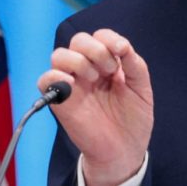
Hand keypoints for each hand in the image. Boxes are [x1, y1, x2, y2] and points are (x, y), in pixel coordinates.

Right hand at [37, 29, 153, 185]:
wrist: (124, 149)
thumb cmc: (132, 118)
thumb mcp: (141, 87)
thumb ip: (134, 63)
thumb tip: (123, 46)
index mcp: (107, 63)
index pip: (100, 36)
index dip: (109, 38)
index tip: (122, 52)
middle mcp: (88, 69)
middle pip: (78, 40)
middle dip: (95, 48)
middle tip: (109, 70)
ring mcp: (73, 84)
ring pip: (59, 55)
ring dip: (78, 61)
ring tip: (94, 78)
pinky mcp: (60, 100)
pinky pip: (45, 79)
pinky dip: (56, 77)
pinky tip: (74, 86)